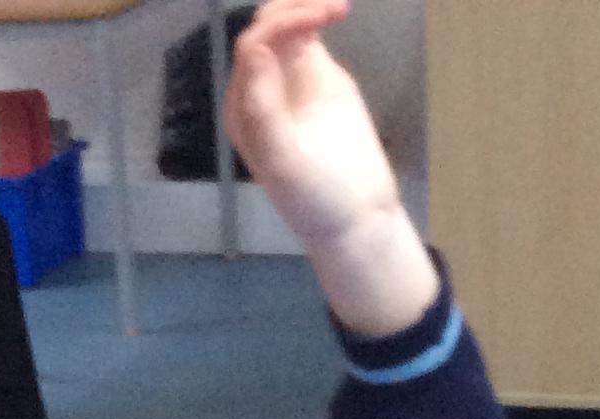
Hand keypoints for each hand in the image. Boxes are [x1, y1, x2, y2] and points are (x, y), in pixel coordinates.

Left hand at [224, 0, 437, 337]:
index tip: (319, 20)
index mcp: (243, 110)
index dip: (280, 26)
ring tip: (336, 6)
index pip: (253, 50)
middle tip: (331, 9)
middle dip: (293, 9)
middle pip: (265, 29)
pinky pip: (308, 34)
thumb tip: (257, 51)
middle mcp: (260, 90)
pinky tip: (336, 9)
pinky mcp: (317, 76)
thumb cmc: (315, 200)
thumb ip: (265, 108)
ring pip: (285, 25)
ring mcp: (288, 80)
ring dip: (304, 6)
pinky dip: (317, 15)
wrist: (355, 216)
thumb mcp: (284, 161)